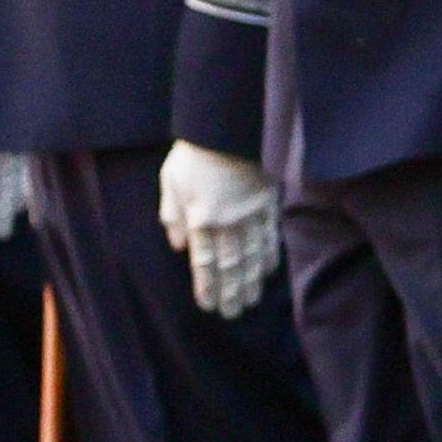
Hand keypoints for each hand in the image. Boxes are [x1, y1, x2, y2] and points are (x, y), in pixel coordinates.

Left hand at [158, 141, 281, 317]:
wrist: (229, 127)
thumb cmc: (195, 154)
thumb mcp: (171, 180)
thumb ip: (172, 215)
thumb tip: (178, 246)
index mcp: (201, 219)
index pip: (204, 263)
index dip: (206, 287)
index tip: (208, 305)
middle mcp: (228, 224)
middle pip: (230, 267)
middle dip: (230, 293)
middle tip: (231, 314)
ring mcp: (251, 217)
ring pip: (251, 259)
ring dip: (250, 284)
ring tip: (249, 303)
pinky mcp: (267, 207)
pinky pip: (270, 239)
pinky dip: (268, 259)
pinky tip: (266, 274)